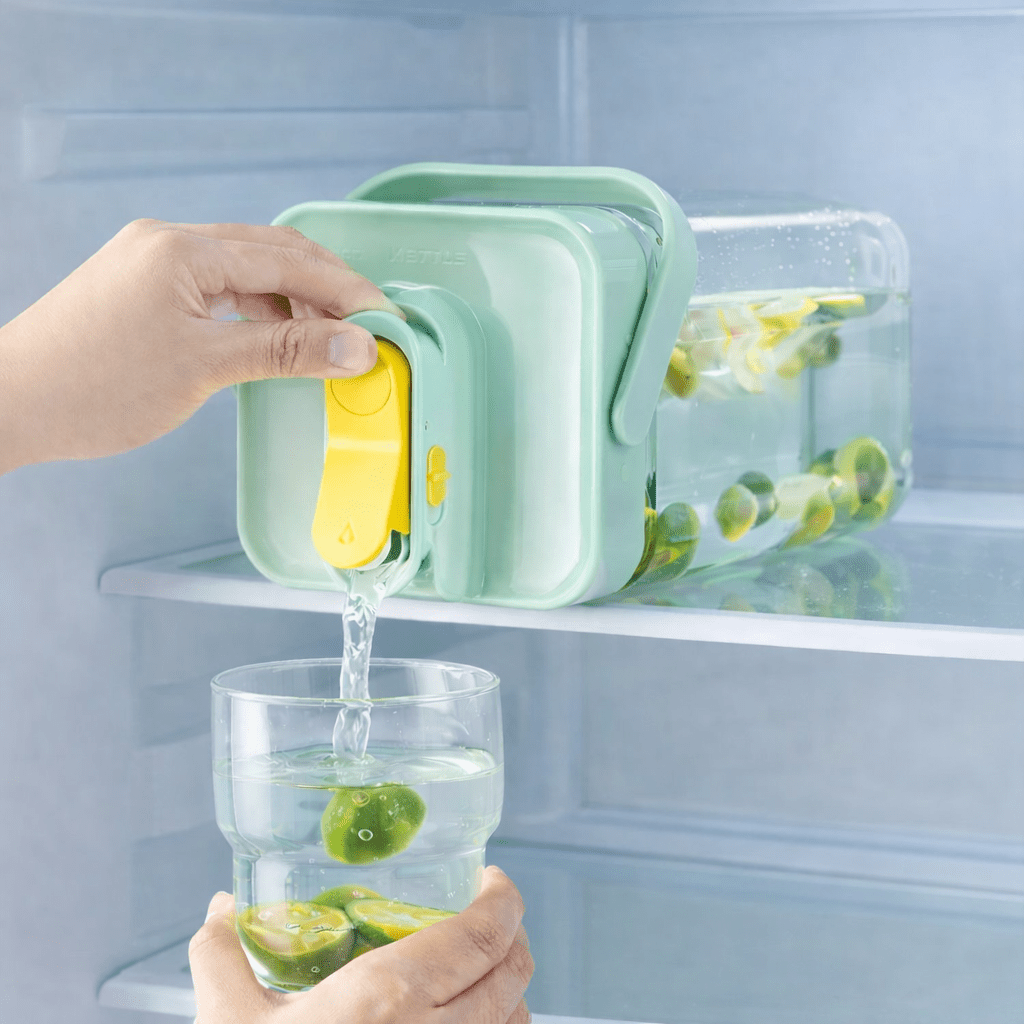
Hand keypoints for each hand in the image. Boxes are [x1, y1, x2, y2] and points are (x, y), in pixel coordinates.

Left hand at [0, 219, 401, 474]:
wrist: (14, 404)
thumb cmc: (92, 387)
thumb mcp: (205, 368)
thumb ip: (287, 350)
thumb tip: (355, 346)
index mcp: (182, 249)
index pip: (287, 260)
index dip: (345, 291)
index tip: (386, 319)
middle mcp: (168, 242)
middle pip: (272, 253)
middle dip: (326, 288)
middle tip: (367, 326)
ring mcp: (153, 262)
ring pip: (247, 269)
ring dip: (293, 299)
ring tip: (328, 339)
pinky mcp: (144, 286)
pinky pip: (219, 286)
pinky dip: (258, 309)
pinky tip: (275, 336)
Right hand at [189, 866, 532, 1023]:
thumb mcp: (229, 1022)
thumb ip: (222, 955)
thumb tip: (220, 907)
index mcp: (390, 996)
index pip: (482, 933)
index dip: (504, 898)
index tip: (492, 880)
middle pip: (514, 970)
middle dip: (511, 933)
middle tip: (489, 914)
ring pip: (516, 1019)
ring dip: (509, 986)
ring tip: (480, 969)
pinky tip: (469, 1022)